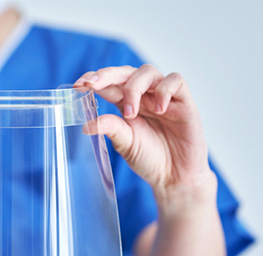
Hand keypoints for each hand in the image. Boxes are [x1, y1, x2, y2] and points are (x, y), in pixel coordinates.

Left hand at [74, 65, 212, 194]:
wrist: (175, 177)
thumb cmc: (150, 159)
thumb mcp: (125, 144)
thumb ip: (111, 130)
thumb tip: (86, 125)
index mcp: (125, 103)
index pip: (108, 84)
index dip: (93, 80)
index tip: (77, 85)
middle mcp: (143, 96)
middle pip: (125, 72)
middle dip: (107, 75)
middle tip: (92, 85)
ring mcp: (163, 96)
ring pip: (148, 71)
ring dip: (134, 88)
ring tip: (130, 113)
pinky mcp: (184, 101)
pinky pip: (175, 80)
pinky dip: (164, 91)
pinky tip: (158, 109)